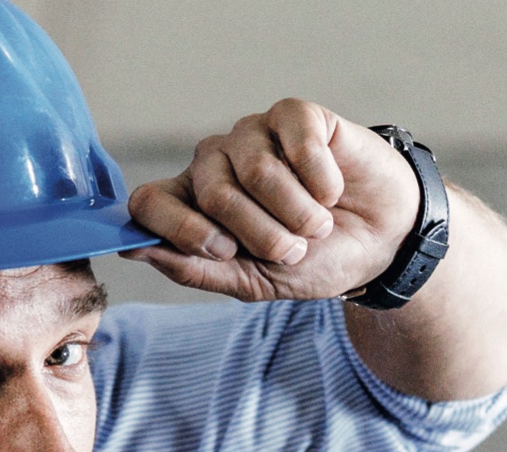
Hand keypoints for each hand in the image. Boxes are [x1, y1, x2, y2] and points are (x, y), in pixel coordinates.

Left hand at [121, 99, 420, 301]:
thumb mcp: (249, 281)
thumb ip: (190, 267)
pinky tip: (332, 190)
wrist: (378, 245)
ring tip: (317, 223)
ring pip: (257, 171)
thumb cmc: (310, 262)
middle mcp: (213, 163)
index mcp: (191, 204)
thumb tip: (129, 246)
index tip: (226, 252)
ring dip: (298, 214)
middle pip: (211, 193)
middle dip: (261, 235)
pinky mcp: (294, 115)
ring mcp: (252, 134)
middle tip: (292, 248)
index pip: (148, 202)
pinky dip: (323, 183)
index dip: (185, 231)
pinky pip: (299, 145)